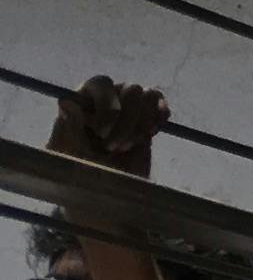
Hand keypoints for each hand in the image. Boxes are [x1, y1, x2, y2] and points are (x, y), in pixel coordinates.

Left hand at [48, 75, 166, 182]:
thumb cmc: (79, 178)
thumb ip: (67, 128)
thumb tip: (66, 102)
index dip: (107, 105)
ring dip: (142, 123)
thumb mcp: (69, 156)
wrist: (106, 196)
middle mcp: (105, 100)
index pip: (100, 83)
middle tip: (114, 148)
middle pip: (130, 89)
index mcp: (81, 103)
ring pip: (148, 95)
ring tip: (129, 146)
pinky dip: (158, 118)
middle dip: (127, 121)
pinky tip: (147, 136)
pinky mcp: (147, 119)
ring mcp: (127, 108)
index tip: (102, 134)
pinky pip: (160, 104)